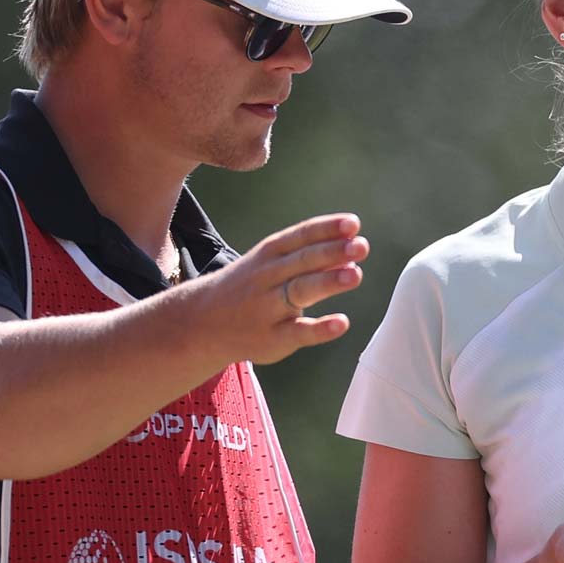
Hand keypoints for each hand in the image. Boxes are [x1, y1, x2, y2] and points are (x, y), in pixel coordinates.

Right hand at [186, 213, 368, 364]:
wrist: (202, 322)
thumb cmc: (249, 287)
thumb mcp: (269, 263)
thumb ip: (308, 256)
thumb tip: (352, 252)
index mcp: (269, 254)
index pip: (300, 236)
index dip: (327, 229)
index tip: (354, 224)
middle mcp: (268, 277)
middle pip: (303, 261)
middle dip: (333, 252)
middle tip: (361, 246)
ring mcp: (268, 308)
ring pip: (300, 292)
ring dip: (328, 282)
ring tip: (355, 274)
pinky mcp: (272, 338)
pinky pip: (298, 332)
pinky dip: (320, 328)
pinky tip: (341, 323)